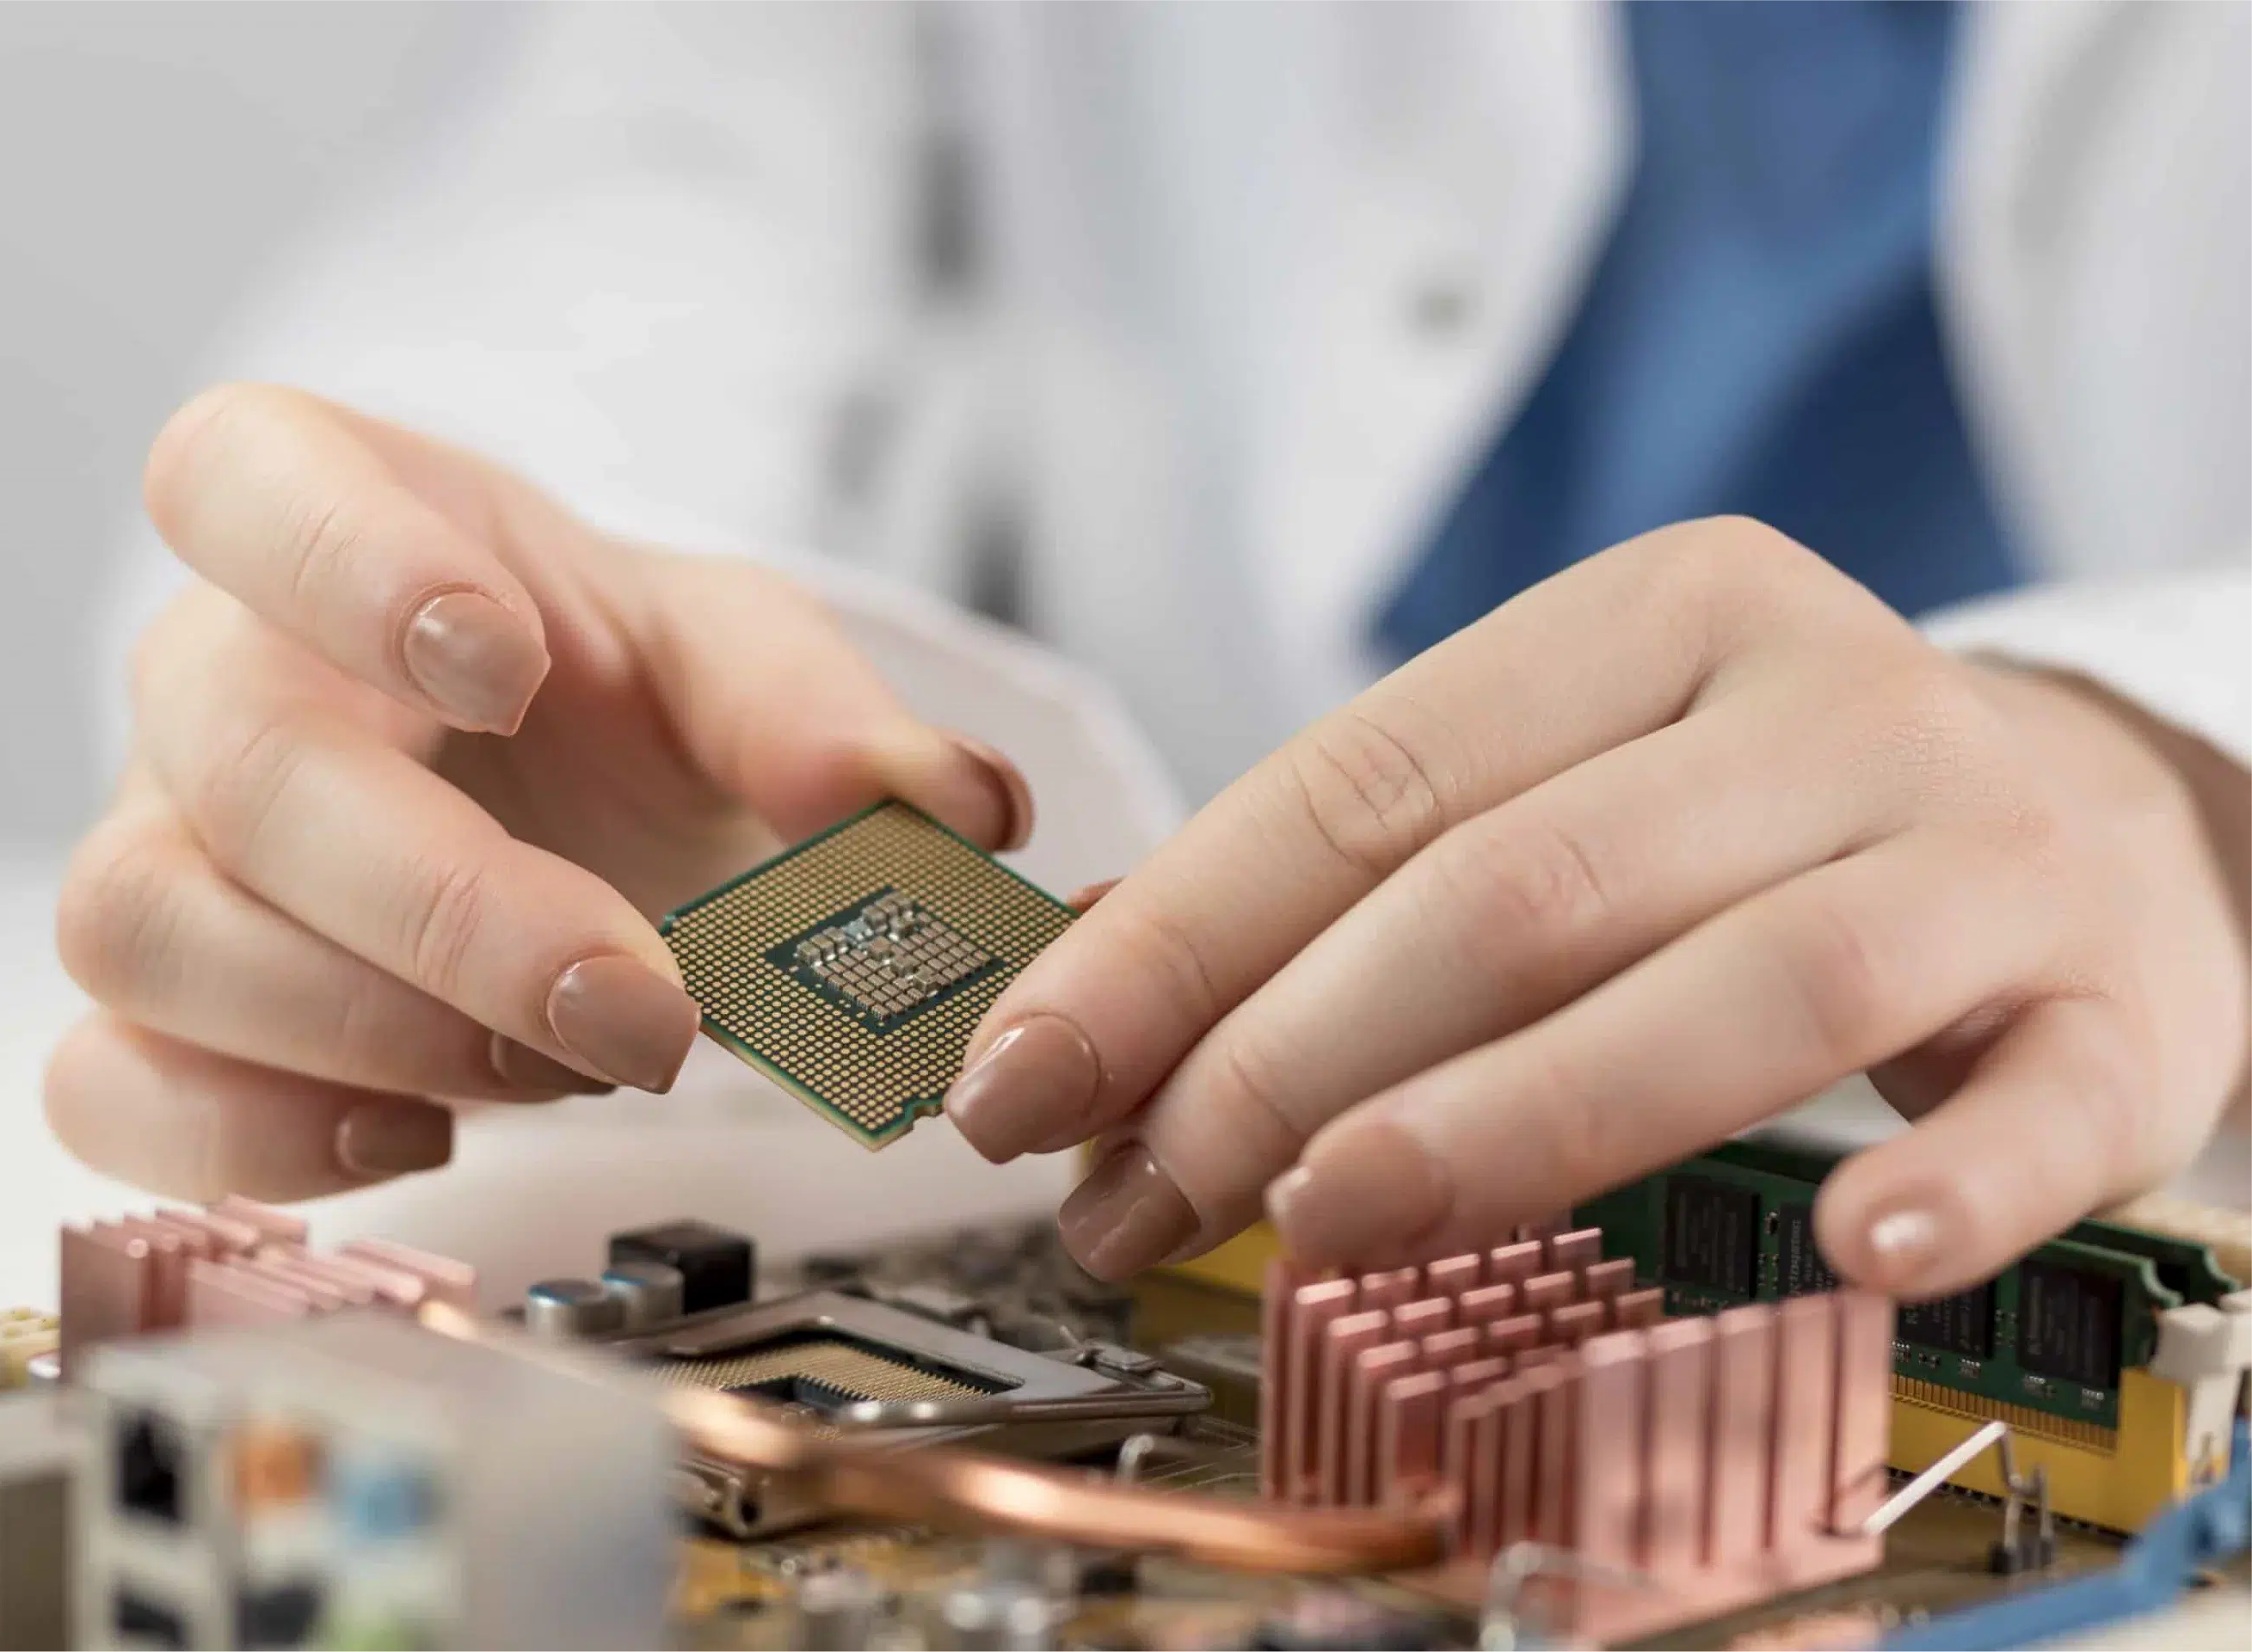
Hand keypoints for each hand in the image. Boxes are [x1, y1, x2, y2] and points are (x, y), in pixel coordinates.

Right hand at [50, 385, 1029, 1200]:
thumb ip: (828, 717)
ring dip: (370, 1030)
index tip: (503, 660)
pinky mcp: (150, 1007)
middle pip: (239, 757)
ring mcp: (162, 841)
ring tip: (562, 1068)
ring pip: (147, 927)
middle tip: (641, 1004)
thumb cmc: (608, 698)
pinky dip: (259, 1139)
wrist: (548, 800)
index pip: (249, 473)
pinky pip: (111, 1083)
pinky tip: (425, 1139)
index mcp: (338, 518)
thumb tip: (956, 807)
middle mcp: (217, 675)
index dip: (347, 561)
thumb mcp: (736, 665)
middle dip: (449, 904)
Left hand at [946, 518, 2251, 1294]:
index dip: (1174, 944)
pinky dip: (1945, 1184)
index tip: (1025, 1081)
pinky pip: (2043, 1107)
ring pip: (1746, 992)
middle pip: (1520, 889)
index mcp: (1656, 614)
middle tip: (1138, 1202)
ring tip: (1334, 1231)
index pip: (1366, 779)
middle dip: (1289, 1064)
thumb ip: (1360, 873)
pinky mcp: (2125, 1001)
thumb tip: (1093, 999)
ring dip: (1519, 1124)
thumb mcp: (1570, 776)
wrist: (2093, 813)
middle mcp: (1826, 701)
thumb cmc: (1763, 815)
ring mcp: (1988, 848)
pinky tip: (1844, 1257)